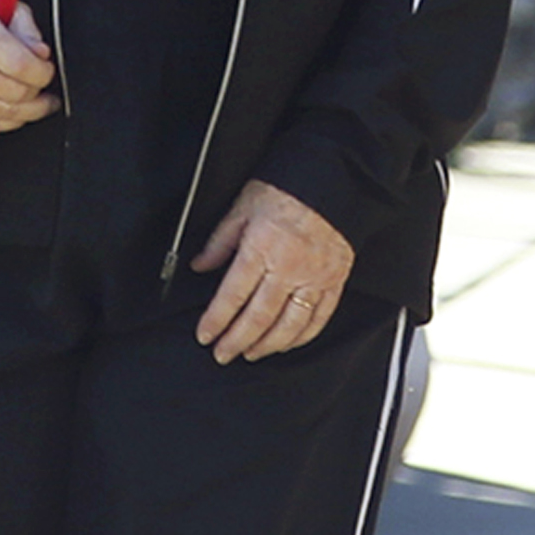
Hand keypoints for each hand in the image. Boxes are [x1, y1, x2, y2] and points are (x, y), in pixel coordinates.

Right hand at [0, 0, 57, 130]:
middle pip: (12, 92)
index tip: (47, 69)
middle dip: (38, 92)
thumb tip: (40, 54)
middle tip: (43, 84)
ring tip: (40, 103)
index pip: (19, 65)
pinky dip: (7, 122)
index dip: (42, 72)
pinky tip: (19, 113)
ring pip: (1, 112)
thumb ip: (26, 27)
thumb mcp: (2, 2)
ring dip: (29, 111)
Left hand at [192, 180, 353, 363]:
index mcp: (261, 248)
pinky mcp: (334, 281)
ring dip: (267, 345)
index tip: (205, 335)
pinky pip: (318, 318)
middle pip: (259, 317)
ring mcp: (315, 277)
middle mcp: (289, 268)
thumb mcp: (243, 207)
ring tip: (251, 353)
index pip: (233, 296)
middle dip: (237, 341)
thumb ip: (220, 241)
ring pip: (289, 325)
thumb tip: (200, 265)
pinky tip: (287, 343)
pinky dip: (301, 337)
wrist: (333, 180)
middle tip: (223, 354)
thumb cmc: (287, 190)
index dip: (216, 320)